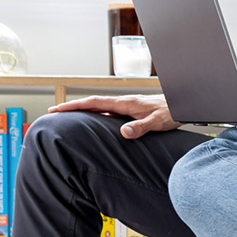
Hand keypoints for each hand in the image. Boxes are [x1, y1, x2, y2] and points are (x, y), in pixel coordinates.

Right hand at [48, 94, 179, 138]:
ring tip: (66, 118)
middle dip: (72, 108)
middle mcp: (123, 103)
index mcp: (125, 103)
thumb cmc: (171, 112)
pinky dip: (95, 115)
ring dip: (82, 111)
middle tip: (53, 113)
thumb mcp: (156, 122)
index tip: (57, 109)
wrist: (183, 105)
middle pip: (92, 104)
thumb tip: (123, 132)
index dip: (74, 106)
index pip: (94, 103)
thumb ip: (140, 127)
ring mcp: (126, 107)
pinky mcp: (130, 112)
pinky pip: (108, 112)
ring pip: (99, 108)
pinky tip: (92, 123)